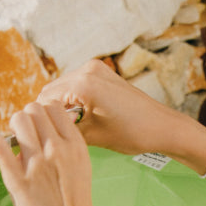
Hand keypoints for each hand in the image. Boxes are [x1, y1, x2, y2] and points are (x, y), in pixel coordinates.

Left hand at [0, 100, 100, 205]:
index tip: (39, 126)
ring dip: (14, 126)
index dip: (43, 114)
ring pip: (20, 120)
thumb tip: (38, 137)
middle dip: (27, 118)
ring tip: (14, 140)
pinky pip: (0, 148)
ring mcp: (38, 165)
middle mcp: (58, 150)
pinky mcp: (19, 182)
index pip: (54, 108)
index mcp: (76, 148)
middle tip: (25, 135)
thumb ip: (64, 151)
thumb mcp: (80, 172)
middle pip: (35, 109)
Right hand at [37, 57, 196, 162]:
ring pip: (64, 87)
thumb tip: (48, 131)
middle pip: (52, 90)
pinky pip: (78, 85)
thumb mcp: (94, 136)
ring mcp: (97, 69)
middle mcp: (87, 69)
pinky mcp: (104, 73)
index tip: (42, 135)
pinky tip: (82, 118)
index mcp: (83, 84)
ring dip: (62, 106)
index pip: (46, 99)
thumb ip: (67, 129)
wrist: (163, 127)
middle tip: (55, 134)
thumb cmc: (133, 134)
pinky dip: (75, 100)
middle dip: (51, 112)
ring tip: (71, 128)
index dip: (42, 119)